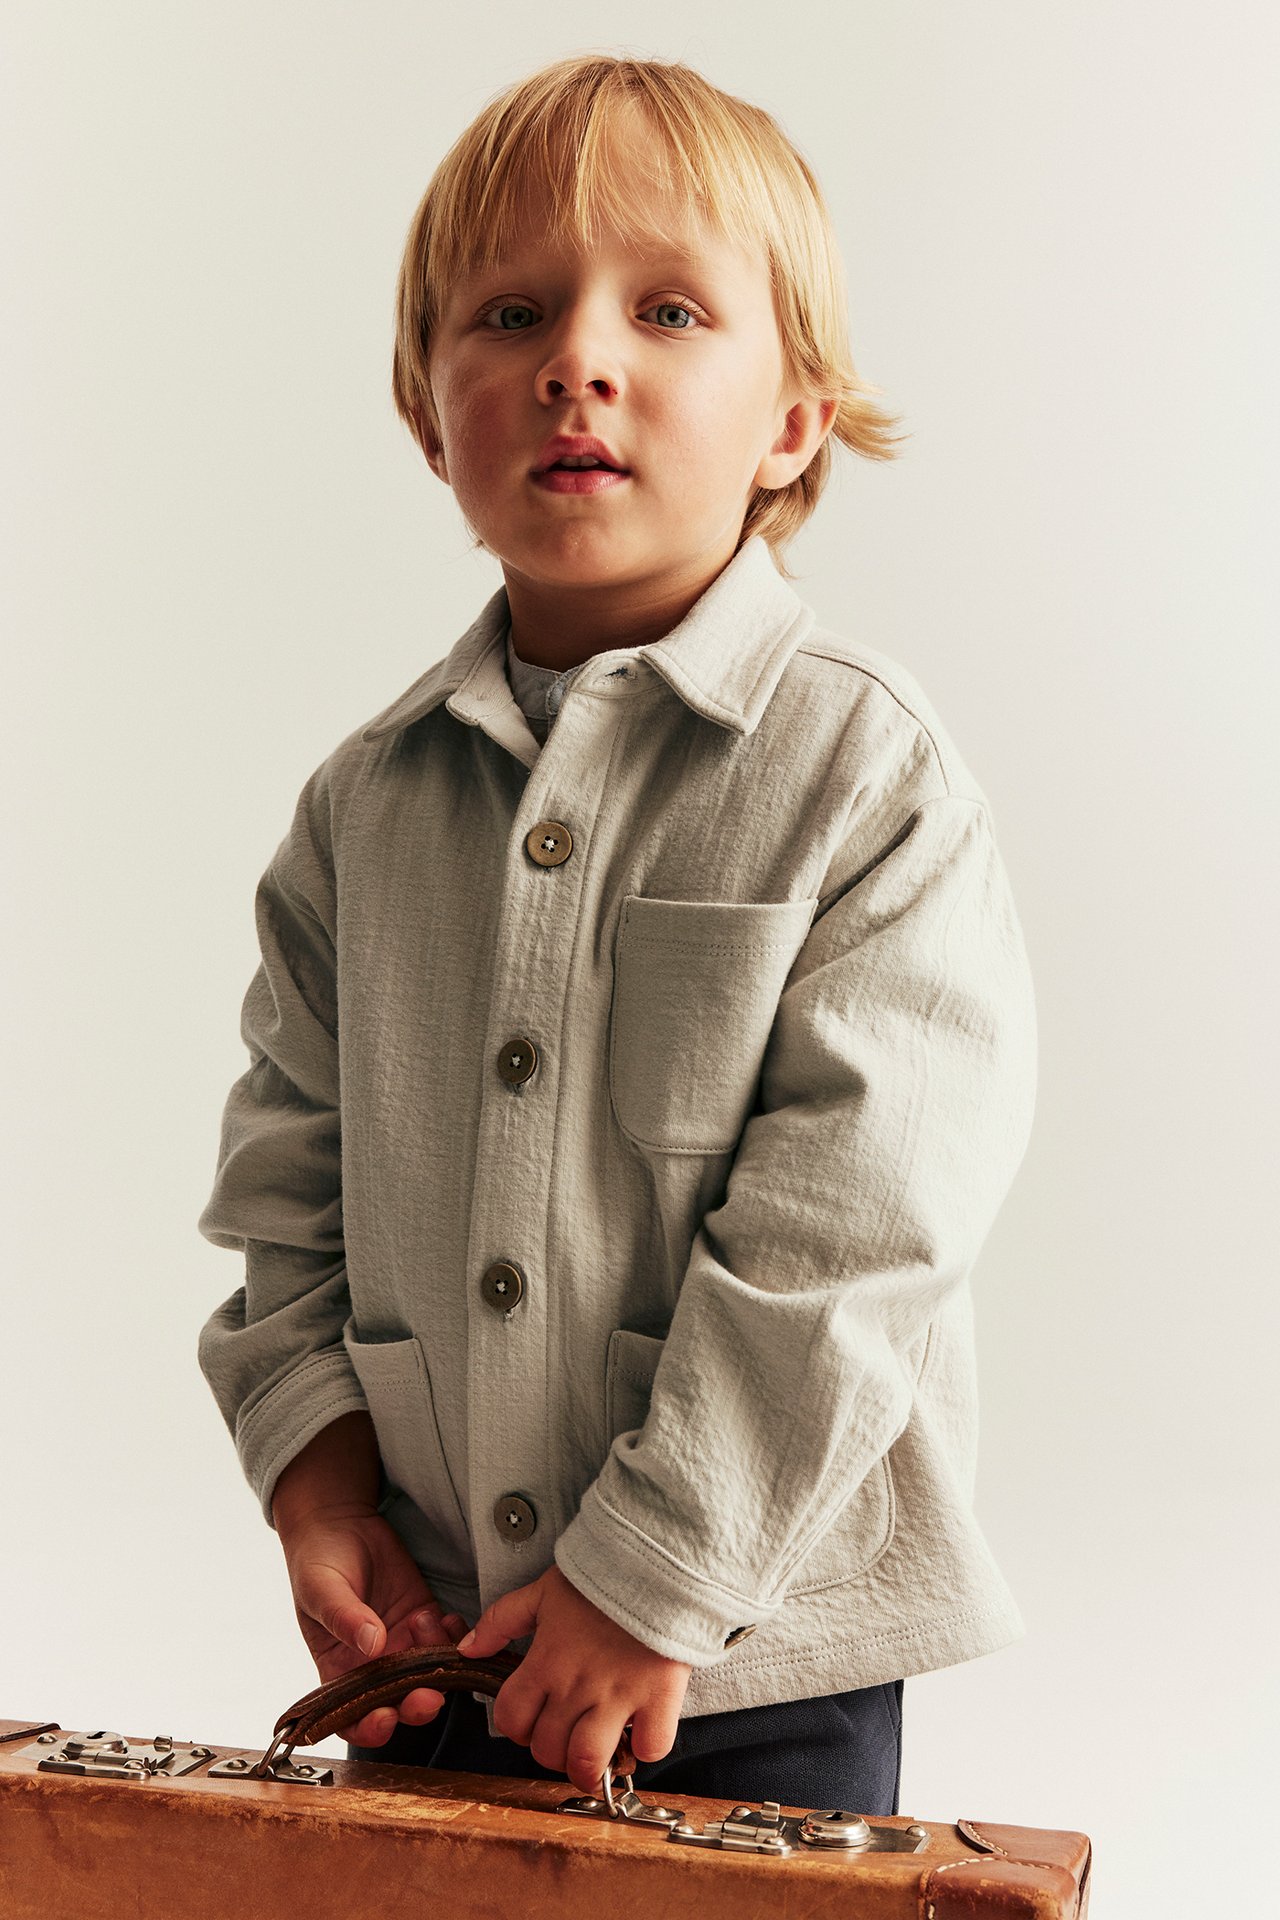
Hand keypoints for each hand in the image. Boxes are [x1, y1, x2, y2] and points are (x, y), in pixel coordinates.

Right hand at [278, 1503, 471, 1746]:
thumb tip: (371, 1644)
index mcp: (337, 1669)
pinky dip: (454, 1637)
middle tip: (430, 1693)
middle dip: (416, 1705)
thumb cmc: (317, 1560)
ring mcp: (402, 1643)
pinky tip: (448, 1618)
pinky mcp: (423, 1617)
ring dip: (438, 1665)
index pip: (351, 1717)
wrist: (340, 1523)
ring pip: (428, 1675)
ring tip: (427, 1623)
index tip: (384, 1718)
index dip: (368, 1728)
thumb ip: (344, 1617)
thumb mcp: (320, 1588)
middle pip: (398, 1703)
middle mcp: (372, 1666)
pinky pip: (446, 1640)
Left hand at [456, 1564, 691, 1795]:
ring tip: (596, 1749)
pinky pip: (649, 1747)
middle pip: (547, 1751)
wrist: (654, 1562)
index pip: (511, 1721)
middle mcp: (577, 1687)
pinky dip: (643, 1748)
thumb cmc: (598, 1578)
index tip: (532, 1718)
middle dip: (550, 1749)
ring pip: (588, 1762)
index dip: (517, 1726)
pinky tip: (638, 1732)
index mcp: (545, 1663)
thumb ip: (500, 1620)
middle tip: (565, 1732)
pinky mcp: (659, 1698)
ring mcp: (618, 1697)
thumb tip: (467, 1648)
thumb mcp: (541, 1591)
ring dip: (588, 1765)